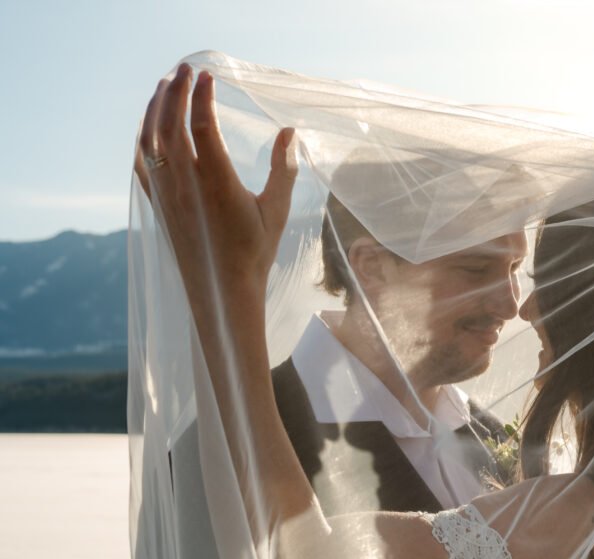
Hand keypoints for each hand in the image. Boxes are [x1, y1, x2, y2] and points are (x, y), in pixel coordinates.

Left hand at [136, 63, 297, 300]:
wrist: (222, 292)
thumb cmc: (255, 253)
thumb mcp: (277, 211)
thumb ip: (284, 169)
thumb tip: (289, 132)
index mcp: (219, 186)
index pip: (204, 129)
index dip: (204, 99)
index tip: (210, 77)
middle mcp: (187, 187)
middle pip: (172, 126)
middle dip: (176, 92)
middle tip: (187, 70)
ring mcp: (168, 195)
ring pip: (151, 141)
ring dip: (156, 108)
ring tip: (166, 85)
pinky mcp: (158, 205)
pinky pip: (142, 164)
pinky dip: (141, 138)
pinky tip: (147, 125)